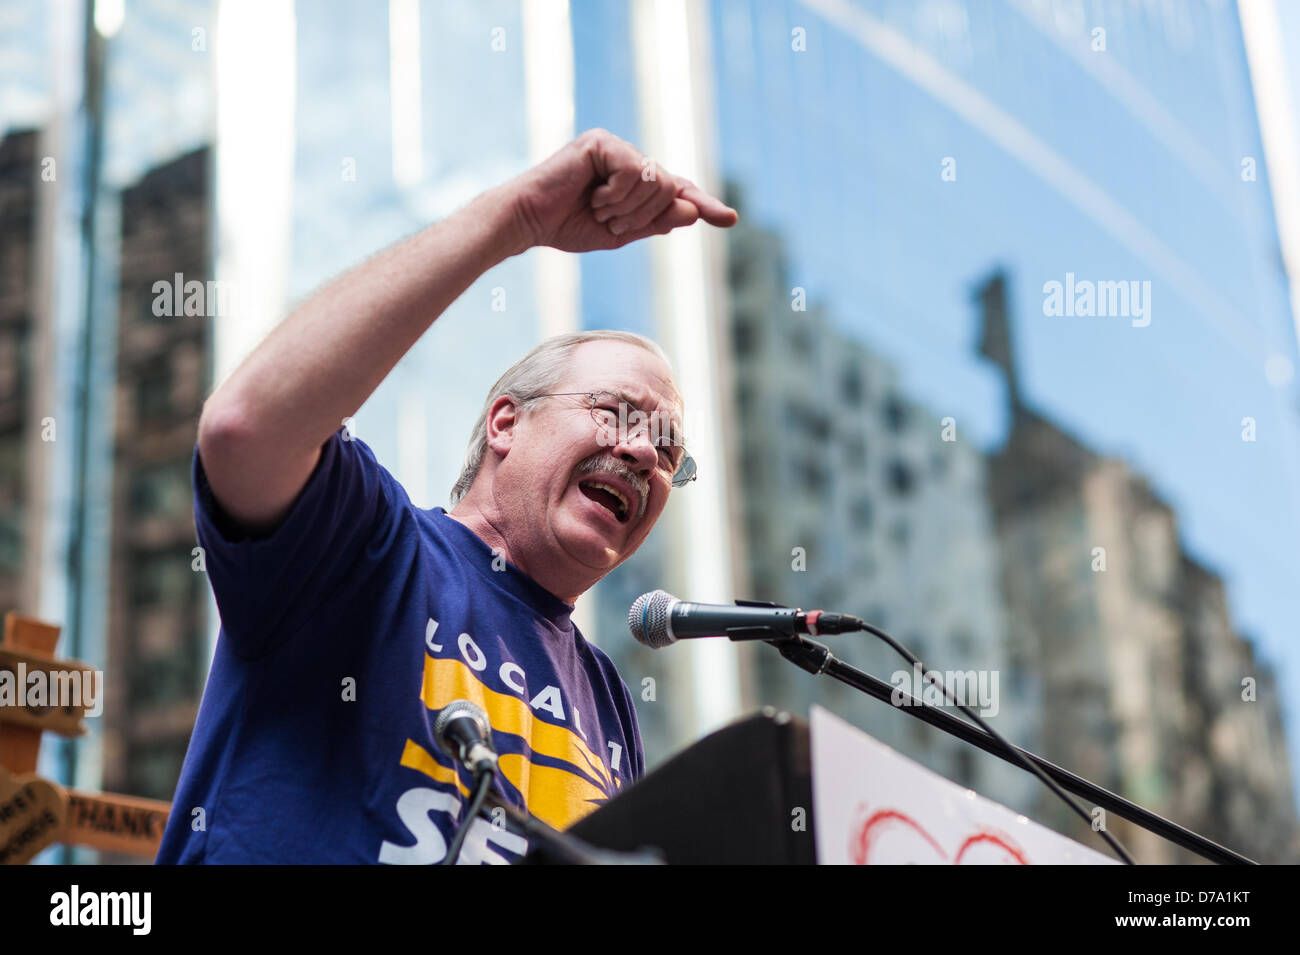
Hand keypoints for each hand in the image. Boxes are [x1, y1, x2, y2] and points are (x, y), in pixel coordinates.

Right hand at [504, 128, 737, 252]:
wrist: (528, 222)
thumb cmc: (566, 226)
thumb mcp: (620, 233)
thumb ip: (655, 222)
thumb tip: (692, 211)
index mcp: (633, 178)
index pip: (677, 191)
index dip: (702, 204)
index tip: (729, 219)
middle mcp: (628, 157)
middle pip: (670, 189)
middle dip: (644, 217)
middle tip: (610, 222)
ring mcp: (616, 146)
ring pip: (657, 181)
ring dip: (629, 210)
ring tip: (597, 209)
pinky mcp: (602, 142)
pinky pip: (636, 172)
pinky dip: (617, 195)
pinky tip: (593, 197)